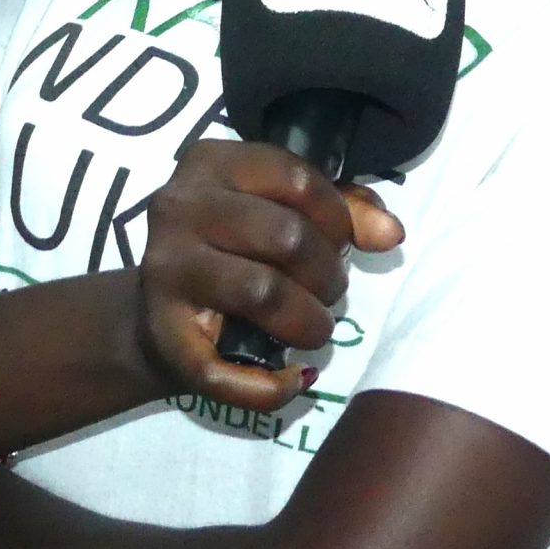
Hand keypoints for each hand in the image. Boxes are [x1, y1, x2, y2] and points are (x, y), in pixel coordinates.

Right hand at [134, 138, 404, 414]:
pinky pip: (226, 369)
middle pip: (286, 236)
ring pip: (262, 292)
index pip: (297, 178)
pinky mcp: (161, 333)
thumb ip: (342, 211)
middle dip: (327, 273)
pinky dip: (271, 386)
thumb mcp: (282, 211)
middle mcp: (179, 207)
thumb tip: (392, 234)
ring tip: (315, 329)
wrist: (157, 315)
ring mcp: (166, 270)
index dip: (336, 217)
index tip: (340, 242)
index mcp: (211, 162)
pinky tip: (291, 379)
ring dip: (309, 322)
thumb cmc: (232, 250)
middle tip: (330, 291)